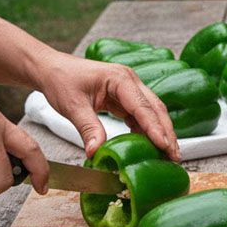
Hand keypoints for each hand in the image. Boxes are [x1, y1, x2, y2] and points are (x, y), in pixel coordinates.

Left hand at [35, 51, 179, 160]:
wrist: (52, 69)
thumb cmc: (61, 80)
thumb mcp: (72, 106)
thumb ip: (88, 128)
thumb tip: (97, 152)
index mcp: (120, 79)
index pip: (143, 107)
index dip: (155, 128)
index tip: (165, 146)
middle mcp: (130, 82)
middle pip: (156, 109)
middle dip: (166, 133)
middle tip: (174, 156)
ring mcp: (130, 90)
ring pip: (152, 113)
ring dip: (160, 133)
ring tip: (167, 155)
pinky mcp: (125, 99)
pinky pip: (140, 116)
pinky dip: (147, 131)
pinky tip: (149, 146)